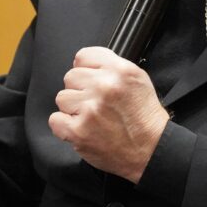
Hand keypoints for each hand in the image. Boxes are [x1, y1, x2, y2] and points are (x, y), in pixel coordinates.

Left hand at [48, 46, 169, 183]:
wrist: (151, 150)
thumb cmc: (144, 117)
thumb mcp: (138, 79)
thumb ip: (112, 67)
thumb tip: (87, 65)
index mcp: (119, 70)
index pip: (83, 56)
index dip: (86, 69)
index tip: (90, 79)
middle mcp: (104, 86)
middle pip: (71, 77)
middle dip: (80, 89)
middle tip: (95, 103)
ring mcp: (90, 109)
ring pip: (62, 98)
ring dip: (73, 108)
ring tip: (91, 117)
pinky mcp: (78, 131)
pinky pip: (55, 120)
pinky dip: (65, 126)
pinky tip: (82, 128)